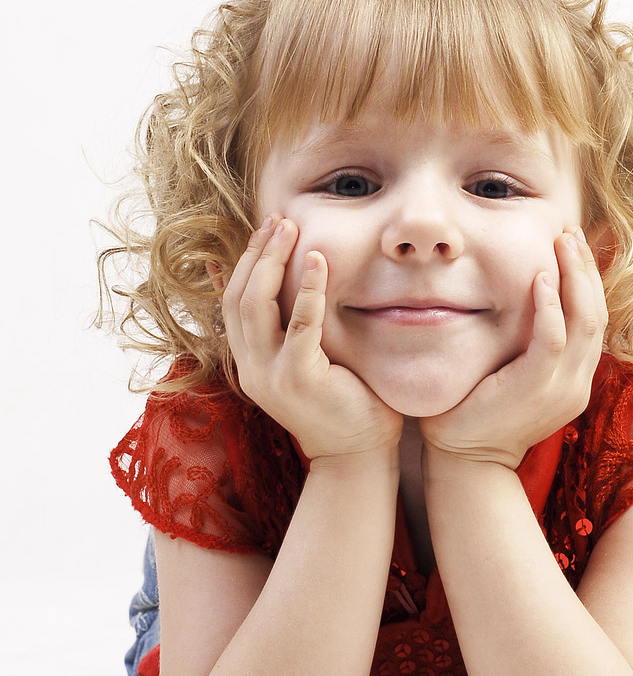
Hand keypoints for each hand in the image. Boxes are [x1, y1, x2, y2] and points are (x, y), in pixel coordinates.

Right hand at [220, 217, 403, 461]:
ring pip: (255, 307)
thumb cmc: (345, 405)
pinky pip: (299, 327)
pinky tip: (317, 262)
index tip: (262, 230)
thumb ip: (295, 329)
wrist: (358, 456)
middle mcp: (251, 369)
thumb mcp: (310, 361)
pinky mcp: (299, 379)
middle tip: (278, 219)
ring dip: (271, 262)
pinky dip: (306, 291)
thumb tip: (293, 287)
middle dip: (255, 254)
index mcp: (250, 364)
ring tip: (291, 229)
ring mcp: (271, 376)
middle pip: (237, 299)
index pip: (230, 305)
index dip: (240, 264)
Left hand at [419, 229, 606, 470]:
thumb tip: (518, 298)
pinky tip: (540, 277)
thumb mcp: (509, 372)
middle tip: (569, 232)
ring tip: (561, 243)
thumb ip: (523, 342)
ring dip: (574, 277)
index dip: (588, 279)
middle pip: (597, 314)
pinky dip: (549, 307)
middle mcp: (577, 383)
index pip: (594, 319)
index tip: (573, 245)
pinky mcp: (537, 389)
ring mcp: (562, 389)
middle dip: (586, 269)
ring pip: (584, 322)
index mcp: (574, 378)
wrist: (464, 460)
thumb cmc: (476, 412)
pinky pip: (553, 340)